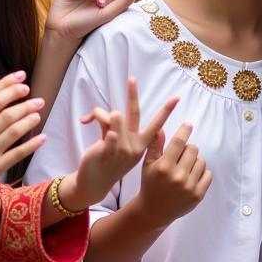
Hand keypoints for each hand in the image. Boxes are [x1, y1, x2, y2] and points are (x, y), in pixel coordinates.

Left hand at [58, 77, 177, 209]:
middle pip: (134, 113)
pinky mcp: (108, 148)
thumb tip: (108, 113)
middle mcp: (134, 146)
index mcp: (140, 144)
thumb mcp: (116, 143)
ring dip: (100, 113)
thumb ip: (114, 126)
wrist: (94, 182)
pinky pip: (105, 122)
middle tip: (132, 78)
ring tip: (91, 121)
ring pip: (114, 115)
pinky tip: (85, 121)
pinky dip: (94, 116)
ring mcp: (122, 148)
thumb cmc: (106, 161)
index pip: (156, 124)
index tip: (177, 98)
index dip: (166, 110)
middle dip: (132, 94)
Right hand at [130, 121, 211, 228]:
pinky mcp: (197, 195)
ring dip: (195, 161)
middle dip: (188, 149)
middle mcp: (177, 176)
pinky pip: (208, 174)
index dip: (185, 130)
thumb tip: (161, 128)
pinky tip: (192, 176)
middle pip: (193, 149)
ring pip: (202, 161)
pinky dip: (202, 173)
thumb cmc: (150, 184)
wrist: (154, 211)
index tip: (188, 125)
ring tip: (186, 167)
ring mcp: (189, 187)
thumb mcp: (148, 164)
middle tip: (181, 155)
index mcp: (163, 167)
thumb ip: (155, 146)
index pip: (179, 142)